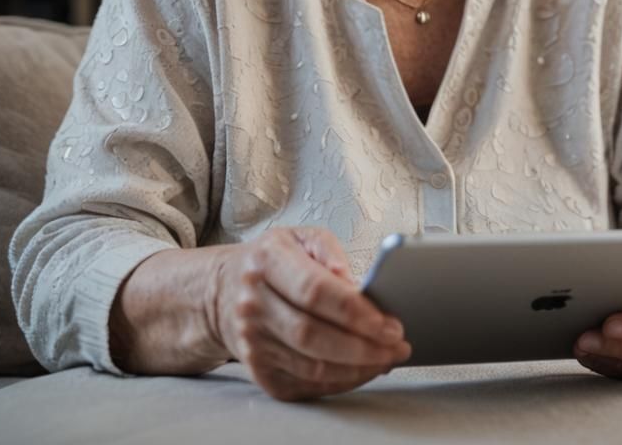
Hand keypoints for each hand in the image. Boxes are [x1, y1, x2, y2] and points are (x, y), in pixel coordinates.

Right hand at [211, 226, 411, 400]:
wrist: (223, 291)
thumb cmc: (273, 261)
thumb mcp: (299, 237)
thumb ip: (329, 251)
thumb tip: (354, 283)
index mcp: (267, 261)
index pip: (314, 290)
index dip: (354, 311)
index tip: (388, 322)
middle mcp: (253, 303)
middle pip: (312, 335)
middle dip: (363, 346)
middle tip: (398, 345)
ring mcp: (252, 342)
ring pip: (310, 366)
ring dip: (356, 368)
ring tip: (387, 358)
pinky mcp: (258, 371)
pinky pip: (304, 384)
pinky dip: (339, 382)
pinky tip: (362, 370)